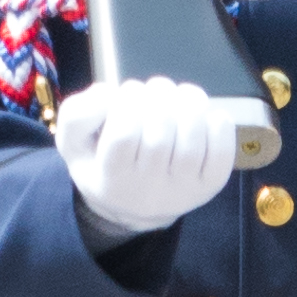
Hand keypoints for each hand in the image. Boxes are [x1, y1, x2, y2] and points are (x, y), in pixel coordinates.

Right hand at [51, 76, 253, 233]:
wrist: (134, 206)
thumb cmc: (102, 164)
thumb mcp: (74, 143)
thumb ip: (77, 114)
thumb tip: (109, 93)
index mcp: (111, 178)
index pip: (124, 134)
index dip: (128, 102)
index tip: (127, 93)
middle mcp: (148, 189)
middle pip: (160, 134)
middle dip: (159, 97)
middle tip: (155, 89)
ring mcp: (182, 190)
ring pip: (193, 140)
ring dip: (190, 103)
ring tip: (181, 96)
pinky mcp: (209, 186)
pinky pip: (222, 153)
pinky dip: (219, 124)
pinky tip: (205, 115)